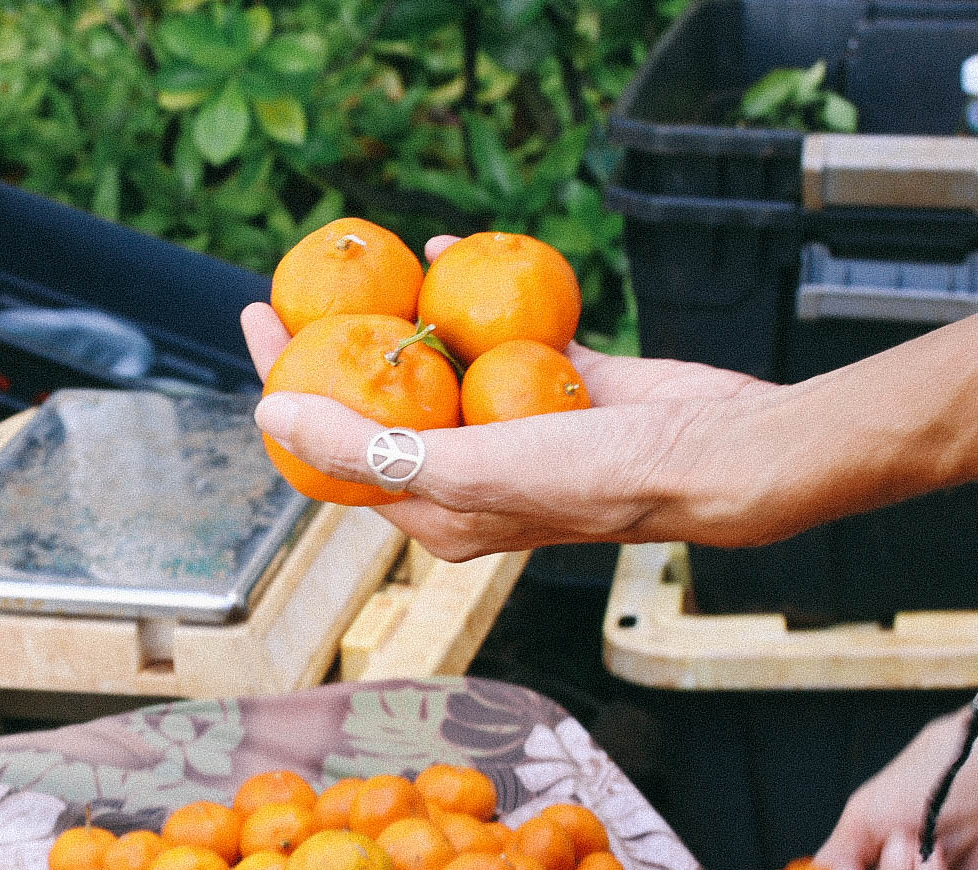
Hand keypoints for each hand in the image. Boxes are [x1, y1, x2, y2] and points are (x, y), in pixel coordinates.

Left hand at [241, 235, 779, 559]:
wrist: (719, 455)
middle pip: (381, 404)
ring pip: (444, 365)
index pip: (339, 453)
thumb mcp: (459, 469)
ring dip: (405, 315)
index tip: (258, 325)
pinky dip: (475, 291)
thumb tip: (273, 413)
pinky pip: (507, 333)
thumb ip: (361, 446)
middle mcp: (474, 476)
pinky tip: (444, 247)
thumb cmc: (592, 478)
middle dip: (333, 346)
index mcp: (440, 514)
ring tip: (360, 266)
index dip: (290, 391)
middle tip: (290, 288)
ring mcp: (520, 430)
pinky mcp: (568, 386)